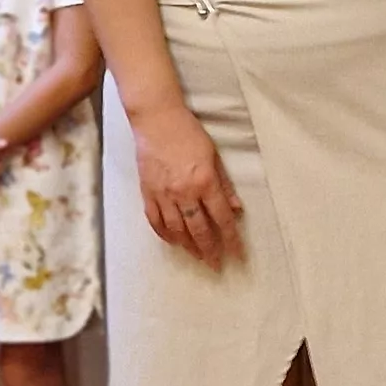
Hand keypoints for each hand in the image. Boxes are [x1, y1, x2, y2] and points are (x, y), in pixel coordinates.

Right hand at [133, 109, 246, 262]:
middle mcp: (184, 192)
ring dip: (188, 246)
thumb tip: (236, 209)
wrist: (157, 120)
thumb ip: (224, 184)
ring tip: (197, 256)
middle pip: (199, 229)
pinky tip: (173, 242)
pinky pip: (155, 220)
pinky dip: (165, 234)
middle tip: (216, 265)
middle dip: (210, 250)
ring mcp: (163, 194)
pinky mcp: (147, 192)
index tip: (237, 255)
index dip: (231, 239)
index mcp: (204, 181)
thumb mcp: (214, 156)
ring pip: (177, 229)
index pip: (222, 217)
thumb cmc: (189, 133)